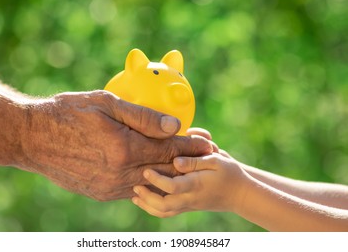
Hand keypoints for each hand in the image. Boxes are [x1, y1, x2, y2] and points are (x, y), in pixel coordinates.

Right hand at [18, 90, 212, 200]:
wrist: (32, 138)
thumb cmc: (68, 113)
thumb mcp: (106, 103)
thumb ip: (143, 117)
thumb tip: (175, 125)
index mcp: (124, 149)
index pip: (169, 149)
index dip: (192, 145)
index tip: (209, 141)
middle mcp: (120, 173)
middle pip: (165, 169)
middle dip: (187, 160)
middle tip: (203, 151)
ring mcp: (109, 187)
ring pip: (151, 182)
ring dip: (169, 172)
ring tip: (183, 161)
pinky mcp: (100, 193)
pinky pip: (132, 188)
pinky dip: (147, 179)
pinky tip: (153, 170)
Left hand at [132, 152, 247, 216]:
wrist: (239, 194)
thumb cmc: (229, 172)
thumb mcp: (216, 160)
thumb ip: (195, 160)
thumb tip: (175, 161)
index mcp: (196, 185)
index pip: (173, 187)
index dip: (157, 180)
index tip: (146, 170)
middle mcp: (190, 198)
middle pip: (163, 205)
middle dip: (146, 196)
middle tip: (135, 184)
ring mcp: (188, 205)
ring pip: (163, 212)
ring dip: (146, 205)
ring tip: (134, 194)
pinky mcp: (187, 207)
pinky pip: (167, 213)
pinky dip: (153, 208)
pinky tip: (144, 200)